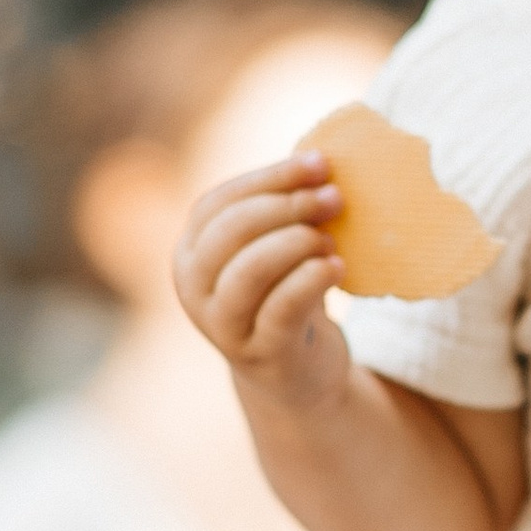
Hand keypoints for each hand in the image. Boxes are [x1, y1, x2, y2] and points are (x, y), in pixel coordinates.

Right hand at [175, 151, 350, 409]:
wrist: (298, 374)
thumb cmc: (289, 296)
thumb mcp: (277, 250)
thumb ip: (284, 210)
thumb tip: (319, 156)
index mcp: (192, 252)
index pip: (219, 201)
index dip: (270, 178)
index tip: (321, 163)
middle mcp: (195, 288)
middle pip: (231, 230)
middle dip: (287, 206)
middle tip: (335, 198)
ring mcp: (223, 325)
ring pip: (249, 270)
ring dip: (297, 243)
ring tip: (332, 240)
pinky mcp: (261, 354)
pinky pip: (281, 308)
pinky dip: (311, 280)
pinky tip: (338, 267)